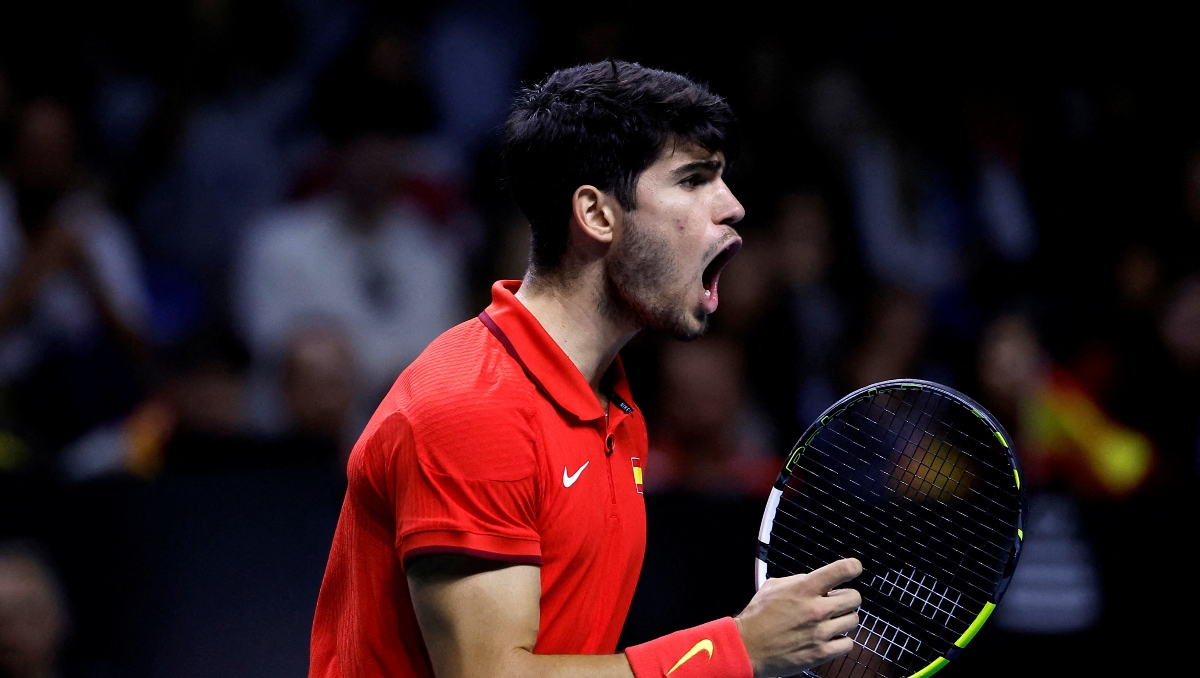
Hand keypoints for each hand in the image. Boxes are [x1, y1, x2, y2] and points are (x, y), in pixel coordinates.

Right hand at [735, 558, 862, 677]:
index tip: (854, 568)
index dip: (853, 566)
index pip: (841, 570)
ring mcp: (820, 633)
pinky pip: (848, 644)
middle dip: (847, 597)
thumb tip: (817, 581)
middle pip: (854, 598)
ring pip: (853, 620)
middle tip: (836, 601)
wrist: (747, 647)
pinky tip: (829, 638)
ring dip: (844, 619)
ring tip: (830, 622)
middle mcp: (816, 609)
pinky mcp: (821, 653)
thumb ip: (798, 580)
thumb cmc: (757, 617)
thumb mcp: (774, 587)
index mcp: (804, 589)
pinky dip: (841, 641)